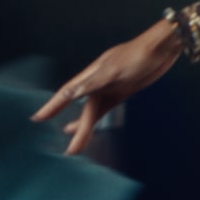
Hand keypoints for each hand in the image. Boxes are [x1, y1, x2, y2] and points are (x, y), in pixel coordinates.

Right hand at [32, 18, 182, 153]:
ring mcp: (111, 87)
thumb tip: (70, 94)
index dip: (53, 106)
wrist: (162, 48)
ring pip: (93, 112)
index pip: (67, 93)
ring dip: (85, 127)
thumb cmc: (138, 55)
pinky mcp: (123, 90)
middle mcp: (98, 82)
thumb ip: (93, 83)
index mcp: (92, 75)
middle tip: (70, 151)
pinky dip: (97, 119)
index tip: (37, 118)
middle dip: (77, 129)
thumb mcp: (115, 69)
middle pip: (84, 109)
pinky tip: (91, 127)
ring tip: (75, 146)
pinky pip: (105, 109)